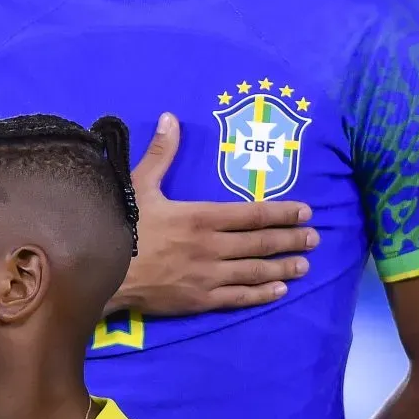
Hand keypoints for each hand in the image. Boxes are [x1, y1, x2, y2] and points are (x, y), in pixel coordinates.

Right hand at [109, 112, 318, 315]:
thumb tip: (169, 118)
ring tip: (305, 264)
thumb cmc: (121, 226)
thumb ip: (161, 153)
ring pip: (255, 271)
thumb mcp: (140, 185)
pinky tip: (279, 291)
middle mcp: (212, 247)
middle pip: (261, 243)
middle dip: (291, 239)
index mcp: (201, 216)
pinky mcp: (200, 300)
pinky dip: (261, 294)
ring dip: (283, 267)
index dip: (281, 212)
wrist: (102, 274)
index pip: (252, 214)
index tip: (305, 210)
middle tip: (315, 237)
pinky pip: (238, 297)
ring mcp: (208, 276)